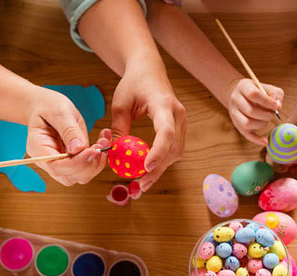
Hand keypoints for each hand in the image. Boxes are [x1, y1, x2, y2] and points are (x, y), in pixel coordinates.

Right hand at [26, 88, 108, 185]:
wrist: (44, 106)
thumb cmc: (47, 106)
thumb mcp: (59, 112)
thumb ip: (69, 130)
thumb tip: (79, 149)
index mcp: (38, 149)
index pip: (57, 167)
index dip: (77, 163)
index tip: (92, 150)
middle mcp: (48, 161)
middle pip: (70, 177)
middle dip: (89, 164)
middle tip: (101, 145)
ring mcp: (61, 163)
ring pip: (81, 176)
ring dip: (97, 162)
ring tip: (103, 141)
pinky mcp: (73, 161)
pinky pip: (88, 167)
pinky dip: (99, 158)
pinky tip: (103, 141)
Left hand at [111, 61, 185, 191]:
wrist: (149, 70)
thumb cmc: (134, 83)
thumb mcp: (120, 103)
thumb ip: (120, 127)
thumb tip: (115, 152)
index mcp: (163, 104)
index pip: (166, 132)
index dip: (158, 152)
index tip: (146, 168)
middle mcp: (178, 113)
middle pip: (173, 147)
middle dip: (158, 168)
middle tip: (142, 185)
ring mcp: (182, 121)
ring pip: (176, 151)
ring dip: (162, 168)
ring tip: (144, 182)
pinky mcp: (180, 127)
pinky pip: (175, 148)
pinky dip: (164, 161)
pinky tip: (151, 169)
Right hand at [227, 78, 282, 145]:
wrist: (240, 94)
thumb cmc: (257, 91)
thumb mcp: (267, 87)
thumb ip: (276, 94)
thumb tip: (278, 105)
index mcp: (243, 86)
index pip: (253, 94)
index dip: (267, 102)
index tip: (277, 106)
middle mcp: (235, 99)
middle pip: (250, 111)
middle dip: (265, 115)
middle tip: (272, 114)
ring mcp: (234, 113)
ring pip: (246, 123)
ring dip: (261, 124)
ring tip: (267, 119)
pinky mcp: (237, 124)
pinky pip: (245, 134)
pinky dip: (256, 139)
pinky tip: (265, 141)